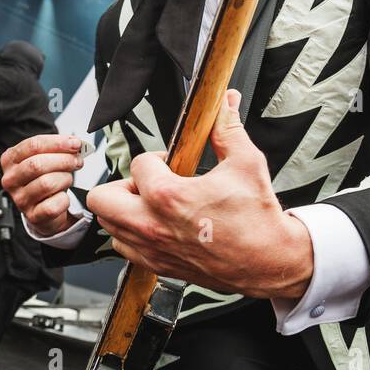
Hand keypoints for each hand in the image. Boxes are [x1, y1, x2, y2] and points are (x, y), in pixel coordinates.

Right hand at [0, 134, 84, 235]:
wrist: (43, 207)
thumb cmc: (45, 178)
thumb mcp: (46, 159)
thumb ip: (58, 148)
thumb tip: (75, 143)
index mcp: (10, 159)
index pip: (33, 145)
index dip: (57, 143)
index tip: (75, 143)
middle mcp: (11, 179)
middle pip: (37, 164)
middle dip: (63, 160)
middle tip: (77, 161)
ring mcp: (20, 199)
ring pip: (46, 184)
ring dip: (65, 179)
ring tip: (68, 178)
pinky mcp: (32, 216)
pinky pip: (53, 206)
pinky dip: (64, 200)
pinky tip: (63, 196)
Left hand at [87, 89, 313, 299]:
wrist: (269, 260)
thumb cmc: (257, 218)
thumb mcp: (245, 163)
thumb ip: (227, 129)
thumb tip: (224, 103)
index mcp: (169, 197)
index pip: (138, 164)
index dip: (155, 159)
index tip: (170, 164)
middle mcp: (153, 226)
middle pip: (101, 199)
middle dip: (121, 184)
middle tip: (146, 183)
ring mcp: (153, 249)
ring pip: (108, 225)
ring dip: (123, 210)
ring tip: (150, 204)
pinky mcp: (158, 266)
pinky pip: (124, 248)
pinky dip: (131, 235)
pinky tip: (155, 226)